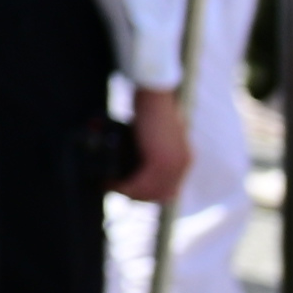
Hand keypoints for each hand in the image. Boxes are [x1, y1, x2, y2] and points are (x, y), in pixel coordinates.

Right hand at [117, 84, 190, 203]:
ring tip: (108, 186)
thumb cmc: (151, 109)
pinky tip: (109, 182)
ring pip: (149, 192)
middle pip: (159, 194)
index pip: (168, 189)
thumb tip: (137, 158)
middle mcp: (182, 165)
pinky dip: (124, 187)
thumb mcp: (157, 133)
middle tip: (113, 189)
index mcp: (184, 159)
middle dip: (135, 195)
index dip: (146, 194)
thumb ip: (154, 148)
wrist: (154, 96)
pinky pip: (141, 185)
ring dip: (127, 192)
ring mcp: (173, 165)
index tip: (125, 190)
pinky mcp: (160, 162)